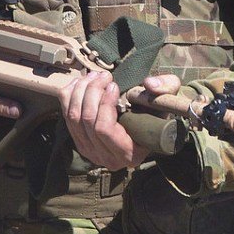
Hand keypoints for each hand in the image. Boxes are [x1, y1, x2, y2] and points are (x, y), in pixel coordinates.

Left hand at [61, 70, 181, 170]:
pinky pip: (66, 115)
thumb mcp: (168, 103)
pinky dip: (70, 95)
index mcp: (127, 154)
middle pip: (86, 121)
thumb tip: (149, 83)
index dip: (105, 104)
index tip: (114, 85)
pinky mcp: (78, 140)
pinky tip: (81, 82)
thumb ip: (166, 90)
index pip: (104, 130)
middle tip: (104, 75)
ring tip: (94, 75)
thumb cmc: (157, 117)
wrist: (146, 129)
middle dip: (92, 92)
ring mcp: (88, 150)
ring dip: (81, 91)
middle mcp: (104, 157)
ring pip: (73, 117)